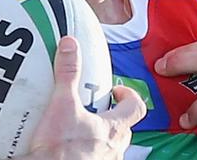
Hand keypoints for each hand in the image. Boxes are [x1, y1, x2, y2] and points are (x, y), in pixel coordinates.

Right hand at [25, 36, 145, 159]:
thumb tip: (70, 47)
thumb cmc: (61, 152)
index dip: (129, 96)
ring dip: (98, 133)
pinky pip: (94, 157)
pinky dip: (86, 149)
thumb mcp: (62, 104)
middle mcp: (113, 148)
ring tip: (78, 124)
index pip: (136, 108)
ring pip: (109, 145)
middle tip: (94, 105)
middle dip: (110, 114)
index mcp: (113, 128)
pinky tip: (68, 144)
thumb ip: (68, 74)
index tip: (115, 90)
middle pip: (122, 126)